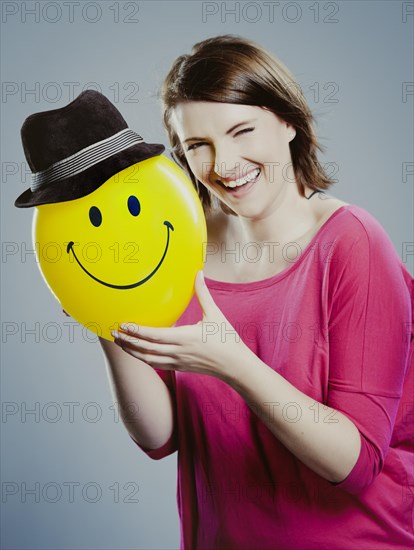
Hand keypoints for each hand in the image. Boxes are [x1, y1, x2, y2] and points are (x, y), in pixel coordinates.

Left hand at [111, 271, 252, 381]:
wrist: (235, 366)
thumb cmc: (226, 339)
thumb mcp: (215, 314)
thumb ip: (203, 293)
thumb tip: (198, 272)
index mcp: (186, 338)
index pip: (155, 336)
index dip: (137, 331)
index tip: (123, 325)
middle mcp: (178, 352)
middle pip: (146, 348)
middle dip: (128, 341)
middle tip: (113, 333)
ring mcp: (178, 362)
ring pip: (148, 359)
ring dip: (132, 351)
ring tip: (120, 343)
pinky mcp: (180, 367)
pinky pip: (156, 364)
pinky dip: (143, 358)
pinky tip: (137, 353)